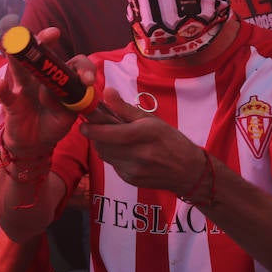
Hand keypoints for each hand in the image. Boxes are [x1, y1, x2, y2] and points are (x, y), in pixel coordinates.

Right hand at [0, 27, 78, 156]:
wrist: (35, 143)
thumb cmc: (53, 123)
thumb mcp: (67, 116)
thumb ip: (67, 104)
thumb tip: (55, 92)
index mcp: (58, 79)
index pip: (70, 64)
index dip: (81, 67)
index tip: (87, 79)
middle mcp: (39, 78)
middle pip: (40, 55)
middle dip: (44, 40)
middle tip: (53, 33)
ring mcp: (23, 89)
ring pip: (19, 69)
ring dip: (17, 57)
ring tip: (16, 45)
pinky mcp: (11, 104)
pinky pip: (6, 96)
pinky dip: (2, 90)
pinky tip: (1, 84)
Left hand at [80, 89, 204, 194]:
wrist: (189, 172)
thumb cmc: (171, 141)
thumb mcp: (152, 120)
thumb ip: (125, 108)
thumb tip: (107, 91)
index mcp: (145, 135)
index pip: (111, 134)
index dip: (93, 129)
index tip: (83, 123)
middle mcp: (139, 154)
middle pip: (103, 145)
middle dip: (95, 135)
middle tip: (96, 126)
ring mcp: (134, 170)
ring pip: (105, 155)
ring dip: (102, 145)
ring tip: (111, 136)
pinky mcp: (130, 180)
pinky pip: (112, 164)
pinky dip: (112, 155)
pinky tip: (123, 150)